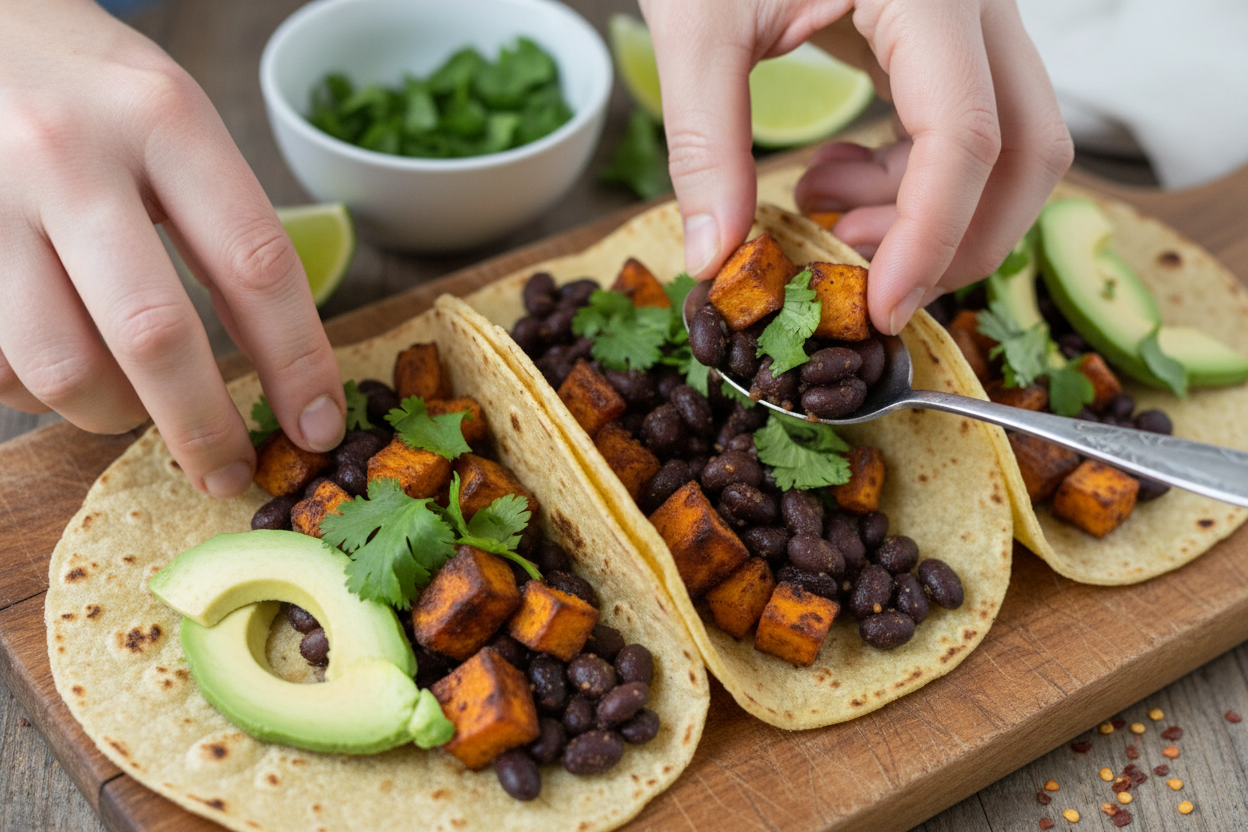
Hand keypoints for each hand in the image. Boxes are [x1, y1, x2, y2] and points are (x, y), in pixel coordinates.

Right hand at [0, 0, 344, 496]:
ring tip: (138, 409)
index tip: (318, 427)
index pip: (255, 265)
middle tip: (231, 472)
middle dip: (204, 425)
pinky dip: (41, 391)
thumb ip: (225, 224)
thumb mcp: (175, 119)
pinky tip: (66, 365)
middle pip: (153, 335)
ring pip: (61, 366)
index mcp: (163, 120)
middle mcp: (69, 156)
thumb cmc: (93, 89)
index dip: (297, 363)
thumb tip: (281, 364)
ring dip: (115, 415)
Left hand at [639, 0, 1072, 333]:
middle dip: (957, 238)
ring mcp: (973, 18)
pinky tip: (835, 176)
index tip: (880, 308)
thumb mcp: (697, 24)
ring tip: (819, 206)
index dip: (930, 236)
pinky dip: (912, 180)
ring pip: (1008, 145)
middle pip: (1026, 148)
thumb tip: (715, 258)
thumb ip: (704, 141)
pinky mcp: (948, 38)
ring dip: (927, 211)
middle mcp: (976, 1)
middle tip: (866, 283)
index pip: (965, 133)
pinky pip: (967, 127)